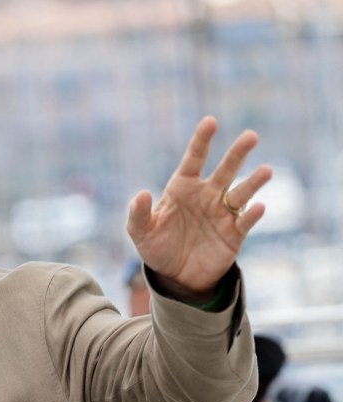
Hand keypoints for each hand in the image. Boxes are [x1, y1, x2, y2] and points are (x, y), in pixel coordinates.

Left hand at [127, 116, 272, 297]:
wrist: (176, 276)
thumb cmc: (157, 247)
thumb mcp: (140, 232)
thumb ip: (138, 213)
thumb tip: (141, 194)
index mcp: (183, 188)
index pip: (193, 160)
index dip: (202, 141)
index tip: (211, 122)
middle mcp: (206, 196)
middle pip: (225, 170)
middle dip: (237, 154)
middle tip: (251, 136)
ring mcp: (222, 213)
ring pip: (241, 193)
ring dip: (253, 182)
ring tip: (266, 171)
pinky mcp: (234, 234)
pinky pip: (245, 221)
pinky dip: (252, 214)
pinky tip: (258, 206)